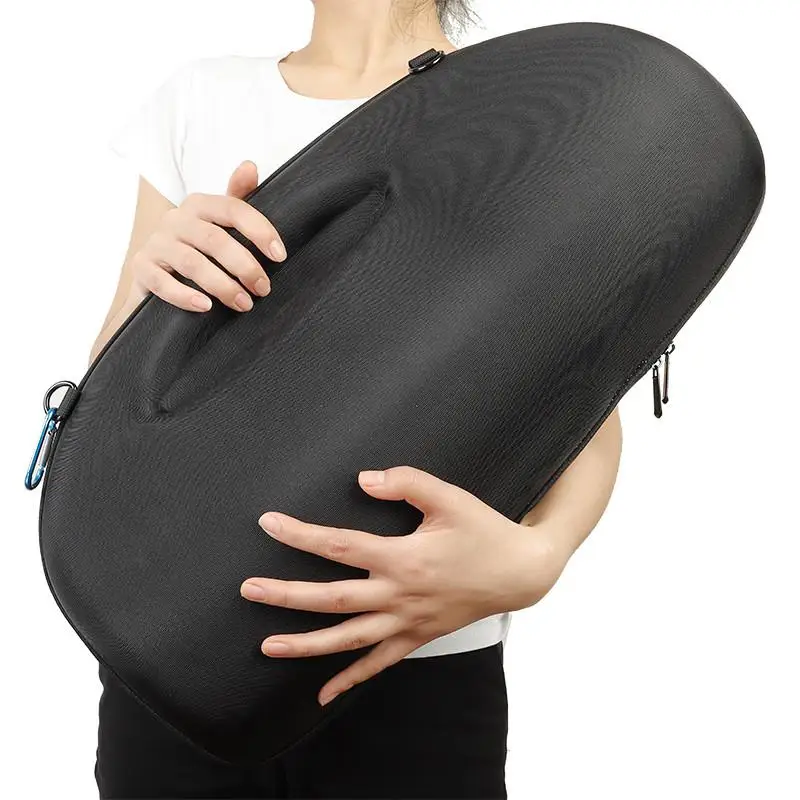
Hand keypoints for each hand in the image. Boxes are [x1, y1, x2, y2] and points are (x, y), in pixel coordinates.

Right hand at [131, 160, 285, 311]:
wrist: (156, 272)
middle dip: (245, 267)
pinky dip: (185, 296)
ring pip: (192, 263)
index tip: (280, 256)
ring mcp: (156, 243)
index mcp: (199, 204)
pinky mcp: (142, 268)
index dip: (260, 231)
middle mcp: (176, 219)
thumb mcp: (219, 223)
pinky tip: (206, 307)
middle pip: (216, 240)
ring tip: (244, 304)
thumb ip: (237, 198)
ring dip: (223, 286)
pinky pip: (162, 283)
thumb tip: (250, 165)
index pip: (233, 209)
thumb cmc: (197, 246)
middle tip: (263, 289)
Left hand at [241, 466, 569, 705]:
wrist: (521, 572)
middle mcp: (400, 595)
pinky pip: (379, 664)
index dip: (300, 535)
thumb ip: (407, 483)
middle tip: (247, 590)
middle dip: (287, 595)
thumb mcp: (450, 497)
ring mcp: (407, 622)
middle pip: (333, 599)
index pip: (339, 546)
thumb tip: (364, 479)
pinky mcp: (417, 637)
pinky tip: (324, 694)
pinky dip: (350, 680)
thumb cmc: (484, 530)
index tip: (268, 524)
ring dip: (306, 644)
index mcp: (404, 558)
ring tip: (267, 646)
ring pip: (348, 639)